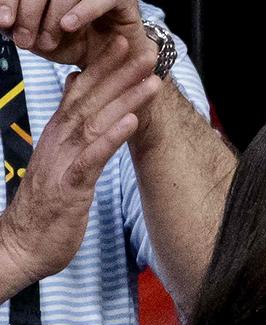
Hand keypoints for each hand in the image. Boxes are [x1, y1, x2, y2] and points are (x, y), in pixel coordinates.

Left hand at [0, 0, 145, 66]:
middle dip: (28, 13)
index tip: (4, 22)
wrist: (120, 63)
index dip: (10, 2)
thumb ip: (25, 31)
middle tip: (25, 39)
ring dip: (52, 18)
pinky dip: (81, 12)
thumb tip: (6, 24)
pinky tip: (68, 26)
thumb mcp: (46, 42)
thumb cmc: (84, 47)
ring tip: (48, 42)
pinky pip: (99, 0)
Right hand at [0, 33, 157, 290]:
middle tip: (144, 49)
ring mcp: (64, 161)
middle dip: (118, 73)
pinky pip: (94, 156)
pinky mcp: (71, 184)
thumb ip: (68, 130)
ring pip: (97, 121)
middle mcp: (59, 141)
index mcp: (58, 136)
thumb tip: (74, 95)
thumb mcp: (59, 163)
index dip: (103, 68)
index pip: (81, 93)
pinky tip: (132, 120)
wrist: (22, 245)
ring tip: (150, 79)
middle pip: (91, 99)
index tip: (124, 45)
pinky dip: (113, 136)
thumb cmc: (46, 208)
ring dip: (125, 98)